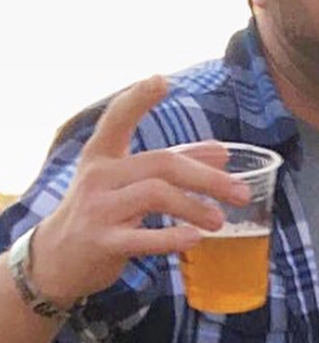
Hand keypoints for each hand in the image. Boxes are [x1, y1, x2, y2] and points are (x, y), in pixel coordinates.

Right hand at [29, 76, 250, 307]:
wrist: (54, 262)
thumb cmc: (101, 212)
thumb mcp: (128, 183)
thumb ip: (175, 164)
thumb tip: (223, 153)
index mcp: (103, 155)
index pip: (117, 118)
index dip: (138, 98)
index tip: (161, 80)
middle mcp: (97, 176)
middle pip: (160, 164)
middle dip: (206, 178)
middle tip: (241, 193)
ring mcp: (96, 209)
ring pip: (154, 194)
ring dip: (194, 207)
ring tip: (220, 221)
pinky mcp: (100, 243)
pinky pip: (140, 237)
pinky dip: (170, 238)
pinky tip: (194, 238)